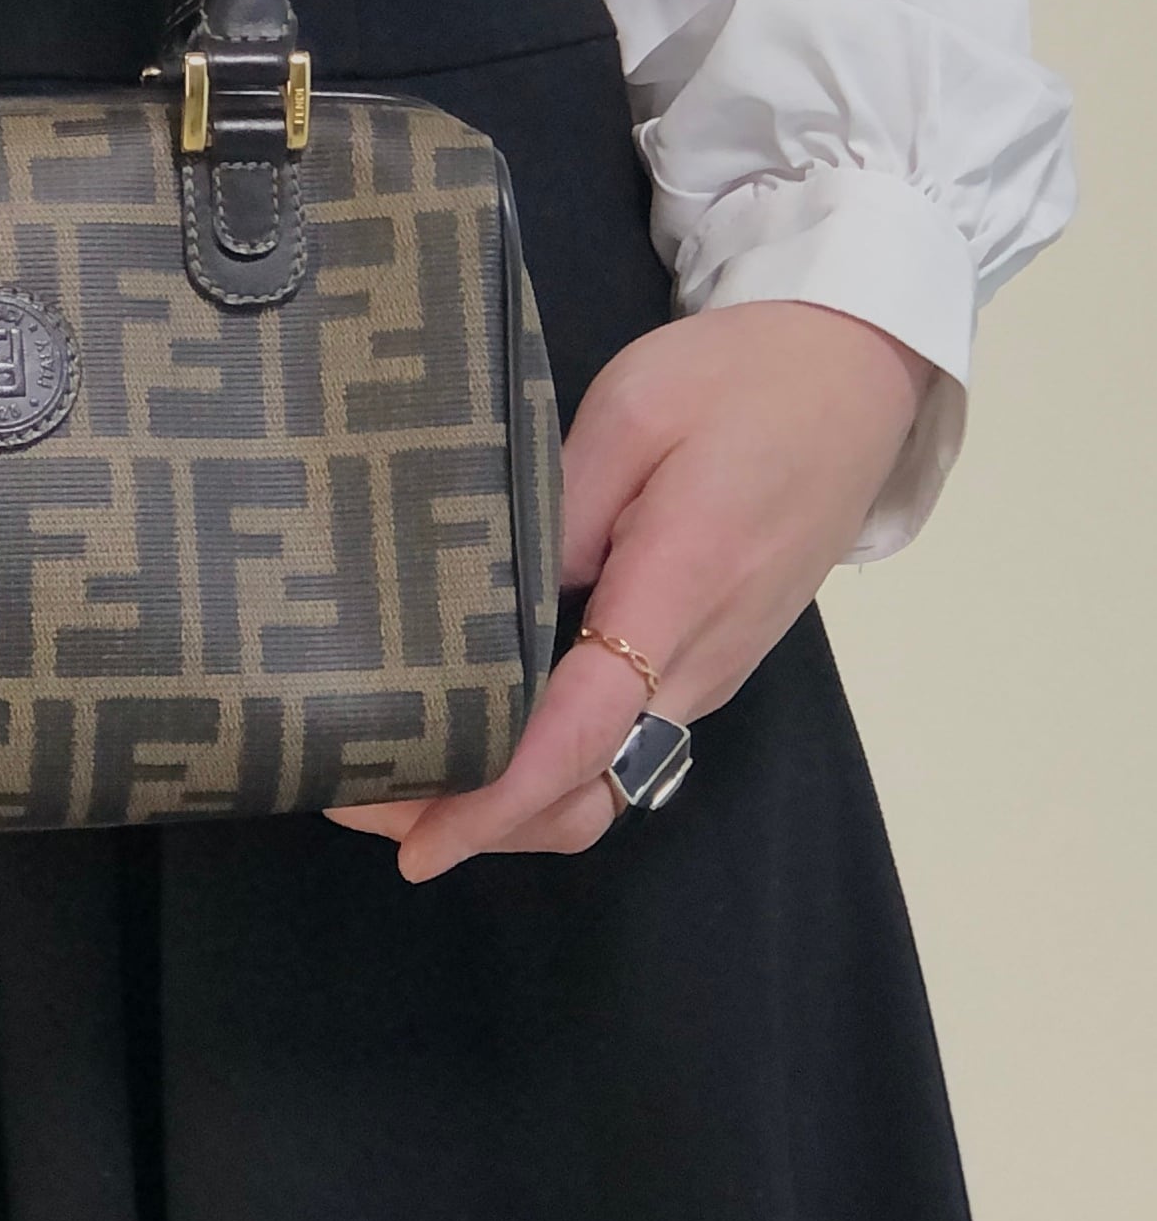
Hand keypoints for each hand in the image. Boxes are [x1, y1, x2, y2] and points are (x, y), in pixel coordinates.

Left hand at [329, 302, 934, 878]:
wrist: (855, 376)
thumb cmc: (742, 378)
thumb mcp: (631, 411)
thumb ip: (558, 509)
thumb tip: (492, 602)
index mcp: (682, 586)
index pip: (583, 731)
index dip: (497, 799)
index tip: (420, 845)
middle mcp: (705, 657)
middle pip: (588, 788)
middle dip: (478, 816)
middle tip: (366, 796)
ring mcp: (715, 669)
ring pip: (607, 778)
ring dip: (508, 797)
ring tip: (403, 771)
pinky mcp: (711, 659)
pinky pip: (625, 742)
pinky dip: (548, 764)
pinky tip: (479, 729)